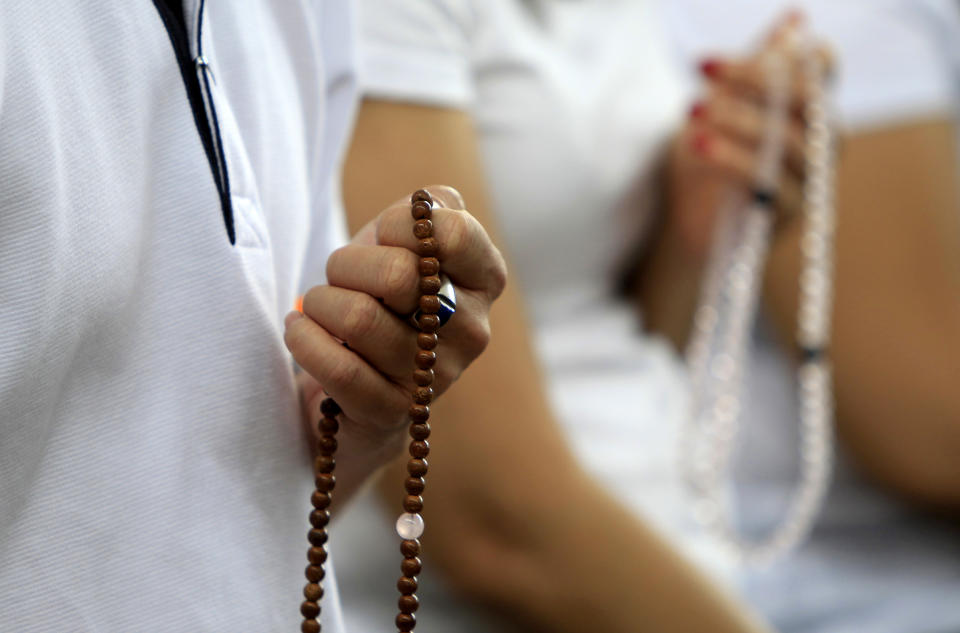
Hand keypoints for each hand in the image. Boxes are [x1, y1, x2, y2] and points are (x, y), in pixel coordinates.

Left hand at [283, 186, 506, 466]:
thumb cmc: (381, 290)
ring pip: (360, 320)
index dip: (398, 224)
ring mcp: (434, 377)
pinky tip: (300, 330)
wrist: (358, 369)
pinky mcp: (392, 413)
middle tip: (339, 277)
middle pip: (398, 276)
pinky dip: (305, 339)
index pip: (452, 233)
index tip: (381, 238)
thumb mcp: (406, 239)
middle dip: (346, 265)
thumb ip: (427, 208)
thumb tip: (422, 212)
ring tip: (320, 308)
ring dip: (321, 304)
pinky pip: (340, 369)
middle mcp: (472, 331)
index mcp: (484, 279)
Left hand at [665, 11, 833, 258]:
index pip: (821, 64)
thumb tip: (795, 16)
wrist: (688, 222)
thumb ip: (758, 66)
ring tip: (691, 110)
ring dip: (737, 118)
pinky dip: (732, 158)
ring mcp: (808, 178)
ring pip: (791, 139)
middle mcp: (820, 140)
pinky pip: (770, 181)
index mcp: (807, 107)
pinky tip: (698, 144)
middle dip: (753, 77)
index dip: (786, 49)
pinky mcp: (786, 213)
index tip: (738, 48)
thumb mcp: (724, 106)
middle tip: (702, 68)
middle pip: (808, 97)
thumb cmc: (710, 159)